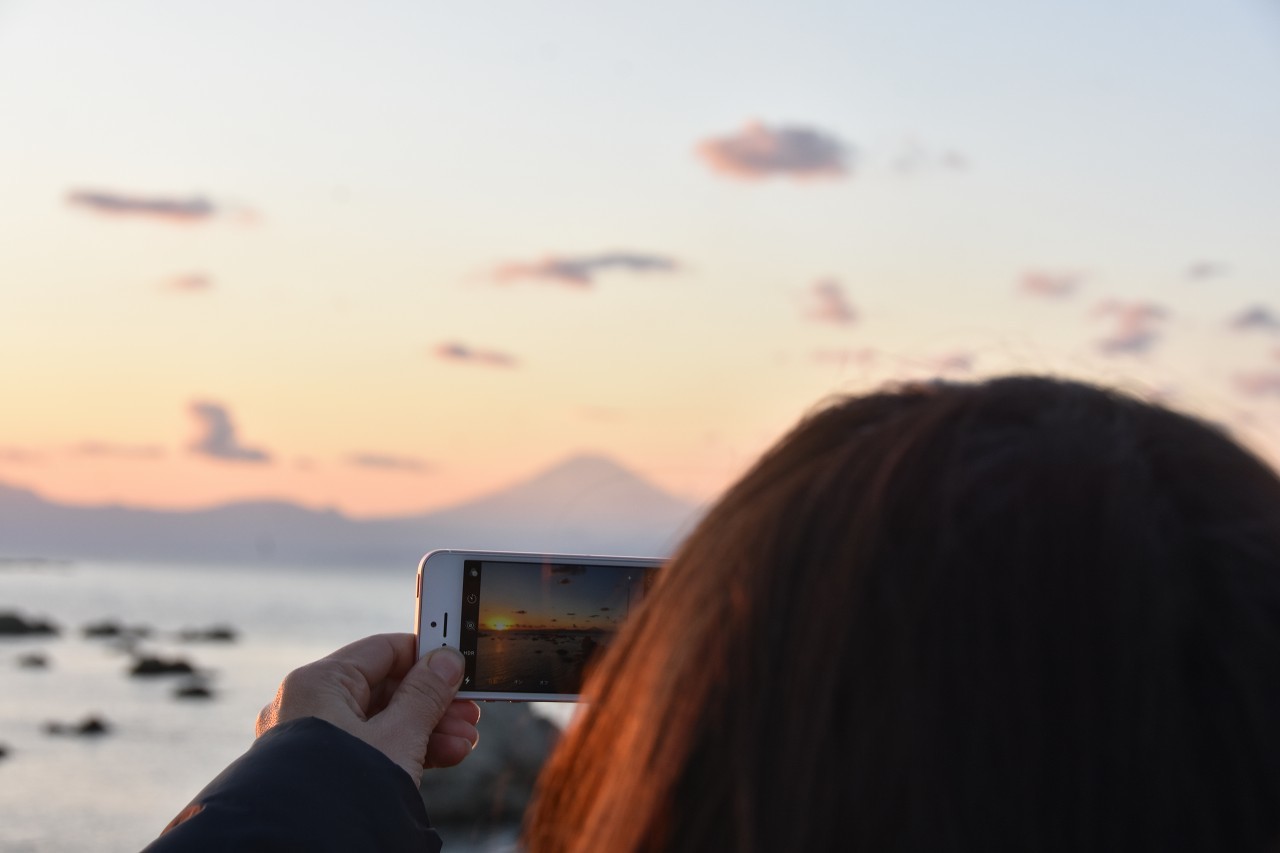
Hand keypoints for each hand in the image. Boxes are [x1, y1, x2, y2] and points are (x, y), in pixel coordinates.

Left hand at [256, 633, 479, 783]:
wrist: (303, 851)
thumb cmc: (343, 793)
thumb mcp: (399, 737)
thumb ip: (426, 695)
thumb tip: (446, 661)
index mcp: (318, 683)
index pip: (383, 650)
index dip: (426, 657)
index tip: (458, 666)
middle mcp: (308, 705)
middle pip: (385, 688)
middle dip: (433, 703)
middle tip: (469, 712)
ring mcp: (311, 739)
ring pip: (379, 721)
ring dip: (427, 729)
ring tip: (464, 742)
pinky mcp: (318, 769)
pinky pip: (367, 746)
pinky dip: (403, 749)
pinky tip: (443, 757)